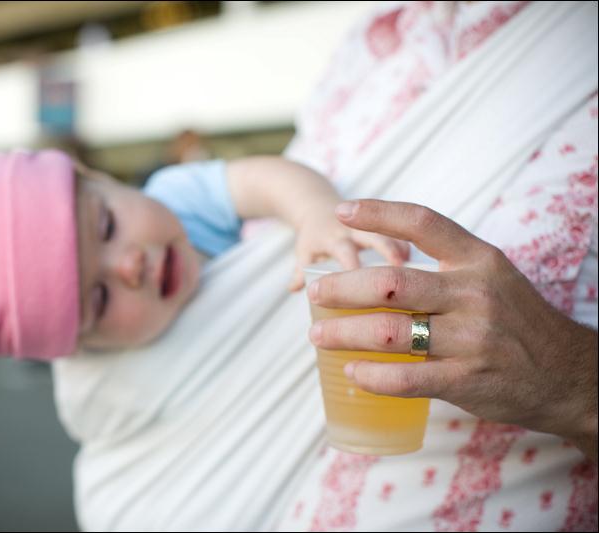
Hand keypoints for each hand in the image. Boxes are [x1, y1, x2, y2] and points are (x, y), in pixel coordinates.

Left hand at [307, 199, 597, 461]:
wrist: (568, 373)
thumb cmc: (517, 321)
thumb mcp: (492, 278)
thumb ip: (446, 268)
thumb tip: (382, 267)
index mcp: (478, 260)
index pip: (424, 223)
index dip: (379, 213)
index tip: (342, 211)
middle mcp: (473, 294)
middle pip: (390, 282)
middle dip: (342, 287)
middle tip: (314, 293)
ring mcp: (470, 338)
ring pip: (388, 332)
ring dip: (344, 333)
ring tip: (318, 335)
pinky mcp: (466, 379)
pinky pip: (406, 378)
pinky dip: (371, 376)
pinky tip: (352, 372)